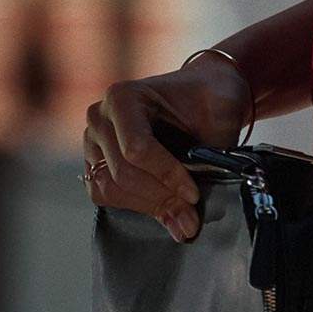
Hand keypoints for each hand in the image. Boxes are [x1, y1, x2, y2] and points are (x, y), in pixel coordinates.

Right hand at [82, 54, 253, 242]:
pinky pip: (103, 195)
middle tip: (191, 217)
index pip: (136, 148)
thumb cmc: (207, 100)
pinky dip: (134, 206)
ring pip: (111, 188)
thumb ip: (214, 153)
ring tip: (181, 215)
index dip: (166, 175)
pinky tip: (161, 206)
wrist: (199, 94)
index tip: (193, 194)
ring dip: (149, 206)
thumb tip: (206, 199)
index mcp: (123, 97)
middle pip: (122, 173)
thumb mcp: (219, 112)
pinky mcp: (93, 163)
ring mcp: (93, 141)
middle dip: (160, 197)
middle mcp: (100, 117)